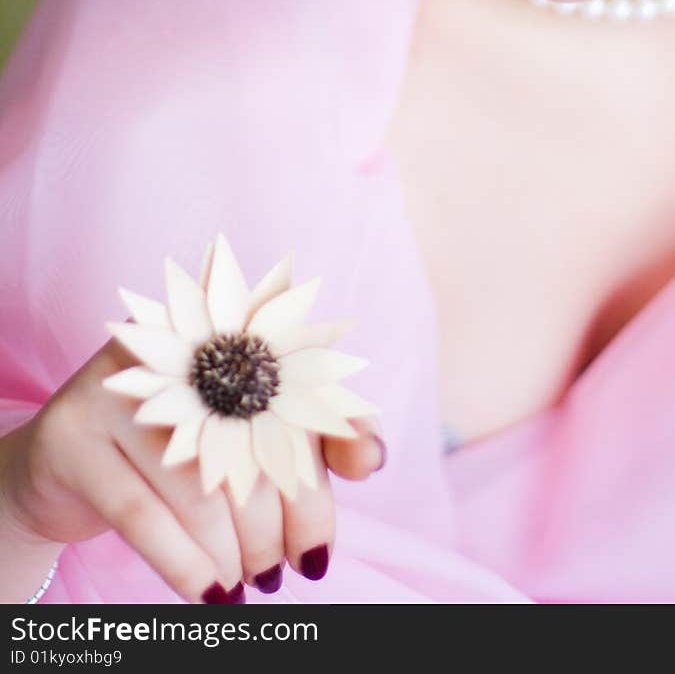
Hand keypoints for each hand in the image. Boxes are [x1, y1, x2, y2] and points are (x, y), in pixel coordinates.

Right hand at [0, 337, 384, 602]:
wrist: (63, 464)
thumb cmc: (176, 447)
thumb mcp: (244, 431)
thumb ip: (312, 437)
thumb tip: (371, 457)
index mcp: (225, 325)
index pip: (301, 378)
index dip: (336, 439)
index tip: (351, 494)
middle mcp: (170, 342)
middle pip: (252, 440)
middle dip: (280, 521)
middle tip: (286, 568)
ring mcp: (115, 386)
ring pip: (200, 486)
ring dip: (235, 551)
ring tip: (247, 581)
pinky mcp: (74, 435)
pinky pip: (143, 516)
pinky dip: (185, 564)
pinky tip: (209, 590)